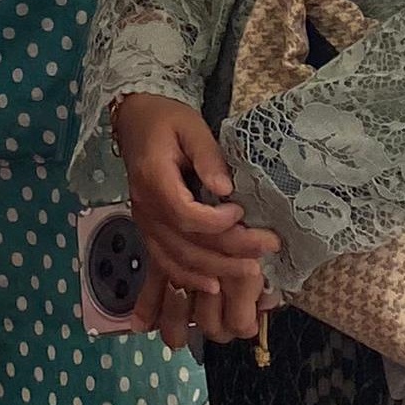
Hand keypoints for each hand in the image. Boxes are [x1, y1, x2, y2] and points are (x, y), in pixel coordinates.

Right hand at [111, 93, 280, 314]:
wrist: (135, 120)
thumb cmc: (166, 120)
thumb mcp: (191, 126)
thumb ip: (208, 156)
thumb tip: (226, 190)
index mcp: (154, 179)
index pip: (185, 214)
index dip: (217, 222)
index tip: (242, 211)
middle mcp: (145, 207)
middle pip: (186, 244)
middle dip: (230, 252)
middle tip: (268, 247)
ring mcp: (144, 222)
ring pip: (177, 259)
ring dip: (215, 270)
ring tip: (250, 271)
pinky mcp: (149, 229)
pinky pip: (164, 262)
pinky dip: (188, 277)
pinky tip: (214, 285)